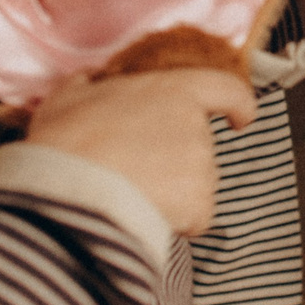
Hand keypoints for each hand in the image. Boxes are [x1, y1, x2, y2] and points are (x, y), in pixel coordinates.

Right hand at [27, 69, 255, 234]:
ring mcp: (202, 167)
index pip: (227, 90)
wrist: (66, 192)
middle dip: (174, 162)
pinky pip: (195, 218)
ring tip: (128, 195)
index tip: (239, 118)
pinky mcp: (201, 205)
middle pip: (200, 147)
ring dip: (171, 192)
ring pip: (195, 185)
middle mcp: (197, 126)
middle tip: (133, 172)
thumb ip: (88, 85)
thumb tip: (87, 81)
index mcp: (175, 90)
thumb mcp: (68, 97)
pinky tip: (141, 216)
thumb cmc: (65, 141)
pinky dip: (176, 222)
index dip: (238, 104)